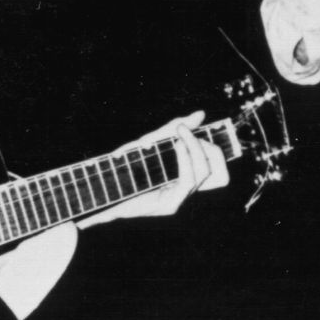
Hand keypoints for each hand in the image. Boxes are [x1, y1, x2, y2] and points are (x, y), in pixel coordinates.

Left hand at [81, 112, 230, 227]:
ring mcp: (180, 200)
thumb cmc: (124, 167)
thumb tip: (201, 113)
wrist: (101, 191)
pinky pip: (188, 181)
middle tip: (184, 130)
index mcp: (183, 180)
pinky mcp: (170, 205)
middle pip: (215, 169)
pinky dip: (185, 160)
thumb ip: (174, 128)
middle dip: (205, 145)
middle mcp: (186, 192)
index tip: (201, 132)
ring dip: (194, 148)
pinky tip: (176, 146)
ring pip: (203, 172)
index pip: (218, 170)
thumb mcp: (151, 142)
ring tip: (179, 135)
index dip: (216, 151)